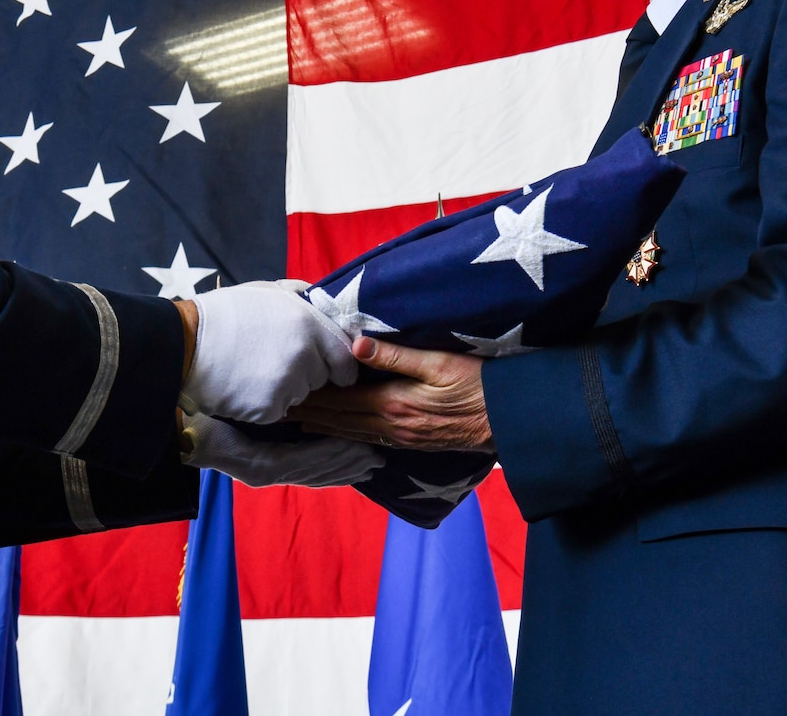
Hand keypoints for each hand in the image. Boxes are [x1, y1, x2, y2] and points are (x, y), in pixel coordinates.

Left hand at [182, 412, 383, 487]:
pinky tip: (349, 448)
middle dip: (349, 466)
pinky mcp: (259, 467)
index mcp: (262, 458)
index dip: (338, 460)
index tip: (364, 451)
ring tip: (372, 456)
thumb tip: (292, 391)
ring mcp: (263, 471)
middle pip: (317, 471)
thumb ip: (269, 402)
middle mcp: (265, 470)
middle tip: (380, 460)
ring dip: (346, 463)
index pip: (308, 462)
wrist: (171, 407)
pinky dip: (328, 456)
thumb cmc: (204, 399)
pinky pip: (301, 462)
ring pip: (315, 469)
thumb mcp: (244, 401)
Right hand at [183, 280, 358, 422]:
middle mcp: (305, 354)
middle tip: (276, 362)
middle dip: (308, 374)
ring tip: (255, 371)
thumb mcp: (268, 290)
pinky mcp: (270, 408)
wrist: (185, 344)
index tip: (331, 370)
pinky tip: (245, 387)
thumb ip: (301, 296)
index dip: (338, 366)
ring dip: (286, 388)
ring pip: (300, 395)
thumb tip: (321, 300)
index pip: (345, 358)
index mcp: (309, 323)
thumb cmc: (226, 314)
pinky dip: (266, 404)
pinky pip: (279, 410)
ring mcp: (288, 384)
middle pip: (322, 378)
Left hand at [289, 336, 494, 451]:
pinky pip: (370, 440)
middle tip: (279, 412)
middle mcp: (392, 426)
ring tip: (300, 423)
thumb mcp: (438, 361)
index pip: (341, 401)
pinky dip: (348, 435)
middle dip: (310, 415)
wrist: (508, 419)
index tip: (286, 393)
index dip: (312, 397)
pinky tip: (340, 433)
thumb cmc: (477, 383)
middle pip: (341, 420)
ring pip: (352, 433)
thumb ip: (395, 355)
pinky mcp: (412, 442)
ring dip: (325, 427)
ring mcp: (402, 438)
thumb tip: (355, 344)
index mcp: (393, 403)